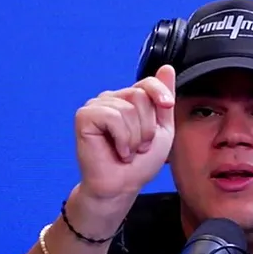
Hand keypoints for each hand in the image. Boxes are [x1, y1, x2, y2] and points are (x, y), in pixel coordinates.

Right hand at [75, 65, 176, 205]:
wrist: (122, 185)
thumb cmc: (140, 162)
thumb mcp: (162, 129)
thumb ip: (163, 100)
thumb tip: (166, 67)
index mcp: (130, 100)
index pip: (147, 82)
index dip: (160, 92)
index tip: (168, 105)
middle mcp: (112, 99)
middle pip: (140, 96)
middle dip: (147, 127)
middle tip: (139, 146)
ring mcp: (97, 106)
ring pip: (128, 108)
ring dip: (135, 137)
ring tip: (128, 150)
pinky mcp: (85, 116)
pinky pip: (113, 117)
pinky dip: (121, 138)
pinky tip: (117, 151)